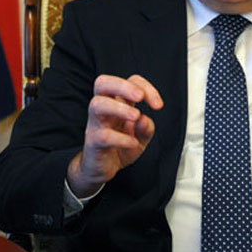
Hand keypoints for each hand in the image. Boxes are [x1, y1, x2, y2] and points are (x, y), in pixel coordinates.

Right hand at [67, 74, 163, 197]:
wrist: (103, 169)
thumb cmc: (121, 147)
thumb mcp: (141, 137)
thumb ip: (147, 128)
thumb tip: (144, 119)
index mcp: (118, 103)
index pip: (129, 82)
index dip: (145, 87)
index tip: (158, 105)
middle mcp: (104, 110)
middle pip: (102, 83)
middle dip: (123, 86)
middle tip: (140, 97)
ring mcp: (96, 125)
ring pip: (97, 104)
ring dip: (119, 108)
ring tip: (136, 116)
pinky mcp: (93, 143)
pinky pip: (103, 136)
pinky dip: (121, 138)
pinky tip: (132, 142)